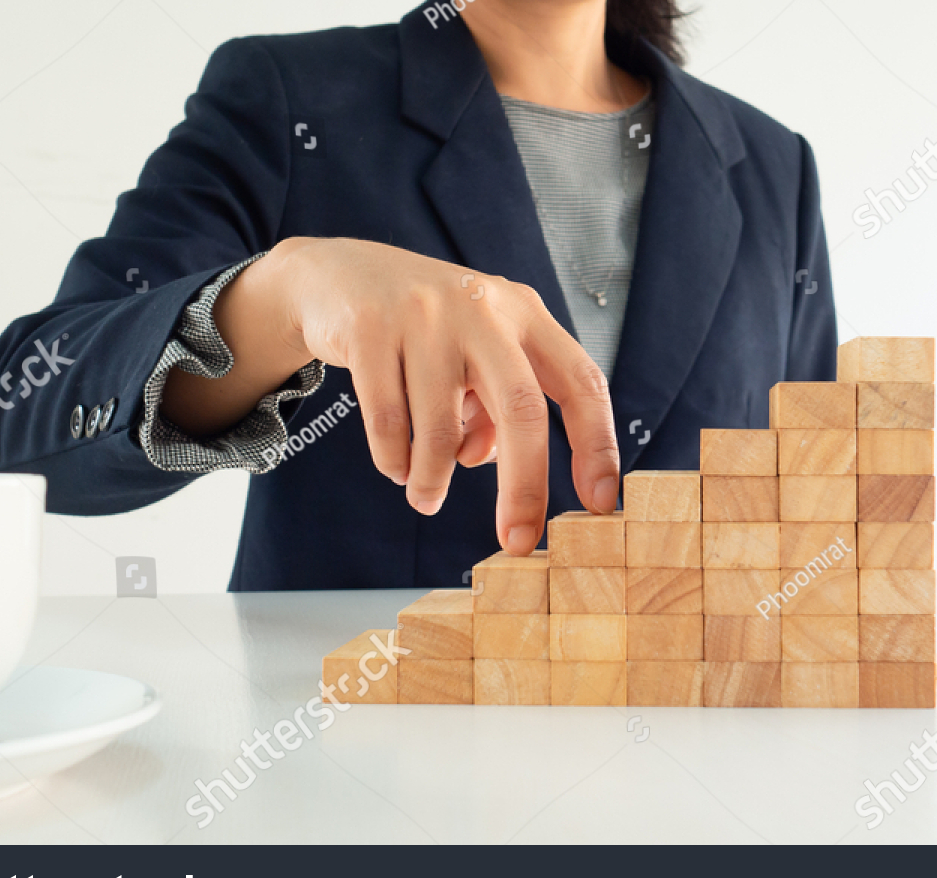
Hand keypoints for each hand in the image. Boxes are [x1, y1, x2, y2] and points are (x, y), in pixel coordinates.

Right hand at [164, 237, 619, 555]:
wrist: (335, 276)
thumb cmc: (423, 330)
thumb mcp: (473, 357)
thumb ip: (494, 407)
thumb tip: (492, 463)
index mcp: (524, 314)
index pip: (581, 382)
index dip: (597, 445)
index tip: (601, 502)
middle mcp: (483, 309)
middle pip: (521, 410)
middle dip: (523, 487)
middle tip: (517, 542)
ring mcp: (425, 314)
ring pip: (442, 427)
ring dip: (434, 480)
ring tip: (425, 498)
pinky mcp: (369, 327)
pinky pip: (389, 422)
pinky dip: (394, 461)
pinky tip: (396, 466)